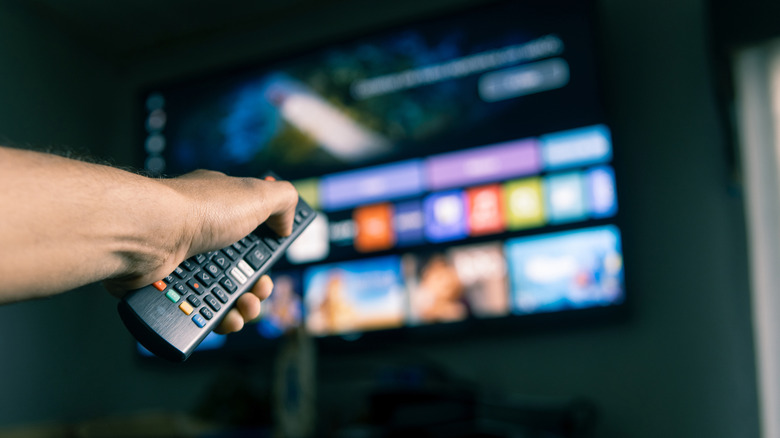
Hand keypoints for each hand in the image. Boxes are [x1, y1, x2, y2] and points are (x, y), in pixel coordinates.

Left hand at [104, 169, 297, 333]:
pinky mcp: (164, 288)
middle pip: (238, 271)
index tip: (271, 264)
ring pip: (219, 295)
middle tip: (257, 293)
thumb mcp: (256, 193)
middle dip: (256, 288)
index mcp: (222, 211)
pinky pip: (194, 311)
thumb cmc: (198, 210)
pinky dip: (212, 318)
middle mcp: (201, 235)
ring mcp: (182, 263)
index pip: (252, 234)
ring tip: (241, 310)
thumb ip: (283, 200)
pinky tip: (220, 319)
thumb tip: (286, 224)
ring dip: (239, 308)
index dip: (266, 253)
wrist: (147, 233)